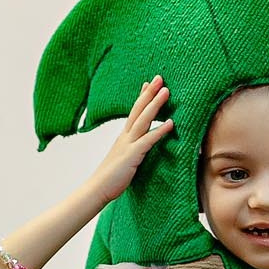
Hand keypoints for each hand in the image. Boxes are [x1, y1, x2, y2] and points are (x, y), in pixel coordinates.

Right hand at [90, 76, 173, 203]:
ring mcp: (128, 145)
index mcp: (123, 137)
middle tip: (160, 78)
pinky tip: (171, 123)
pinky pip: (148, 140)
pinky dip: (160, 131)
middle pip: (138, 110)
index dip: (142, 97)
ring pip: (143, 120)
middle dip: (150, 93)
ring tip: (167, 91)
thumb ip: (131, 152)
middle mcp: (125, 137)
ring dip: (155, 105)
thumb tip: (138, 150)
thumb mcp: (123, 160)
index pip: (133, 112)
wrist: (96, 189)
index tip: (149, 84)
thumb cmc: (110, 179)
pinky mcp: (132, 155)